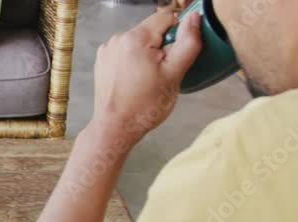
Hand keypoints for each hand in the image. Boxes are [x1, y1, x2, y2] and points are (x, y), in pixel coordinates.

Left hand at [91, 9, 201, 143]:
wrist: (115, 128)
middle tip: (162, 73)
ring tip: (147, 79)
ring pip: (139, 42)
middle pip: (151, 30)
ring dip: (148, 54)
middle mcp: (117, 39)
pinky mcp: (102, 61)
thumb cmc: (144, 106)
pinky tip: (135, 80)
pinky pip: (126, 52)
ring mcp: (107, 50)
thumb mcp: (173, 74)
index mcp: (134, 39)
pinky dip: (134, 61)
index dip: (177, 34)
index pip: (166, 17)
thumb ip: (187, 42)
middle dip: (162, 47)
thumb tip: (194, 17)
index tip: (175, 56)